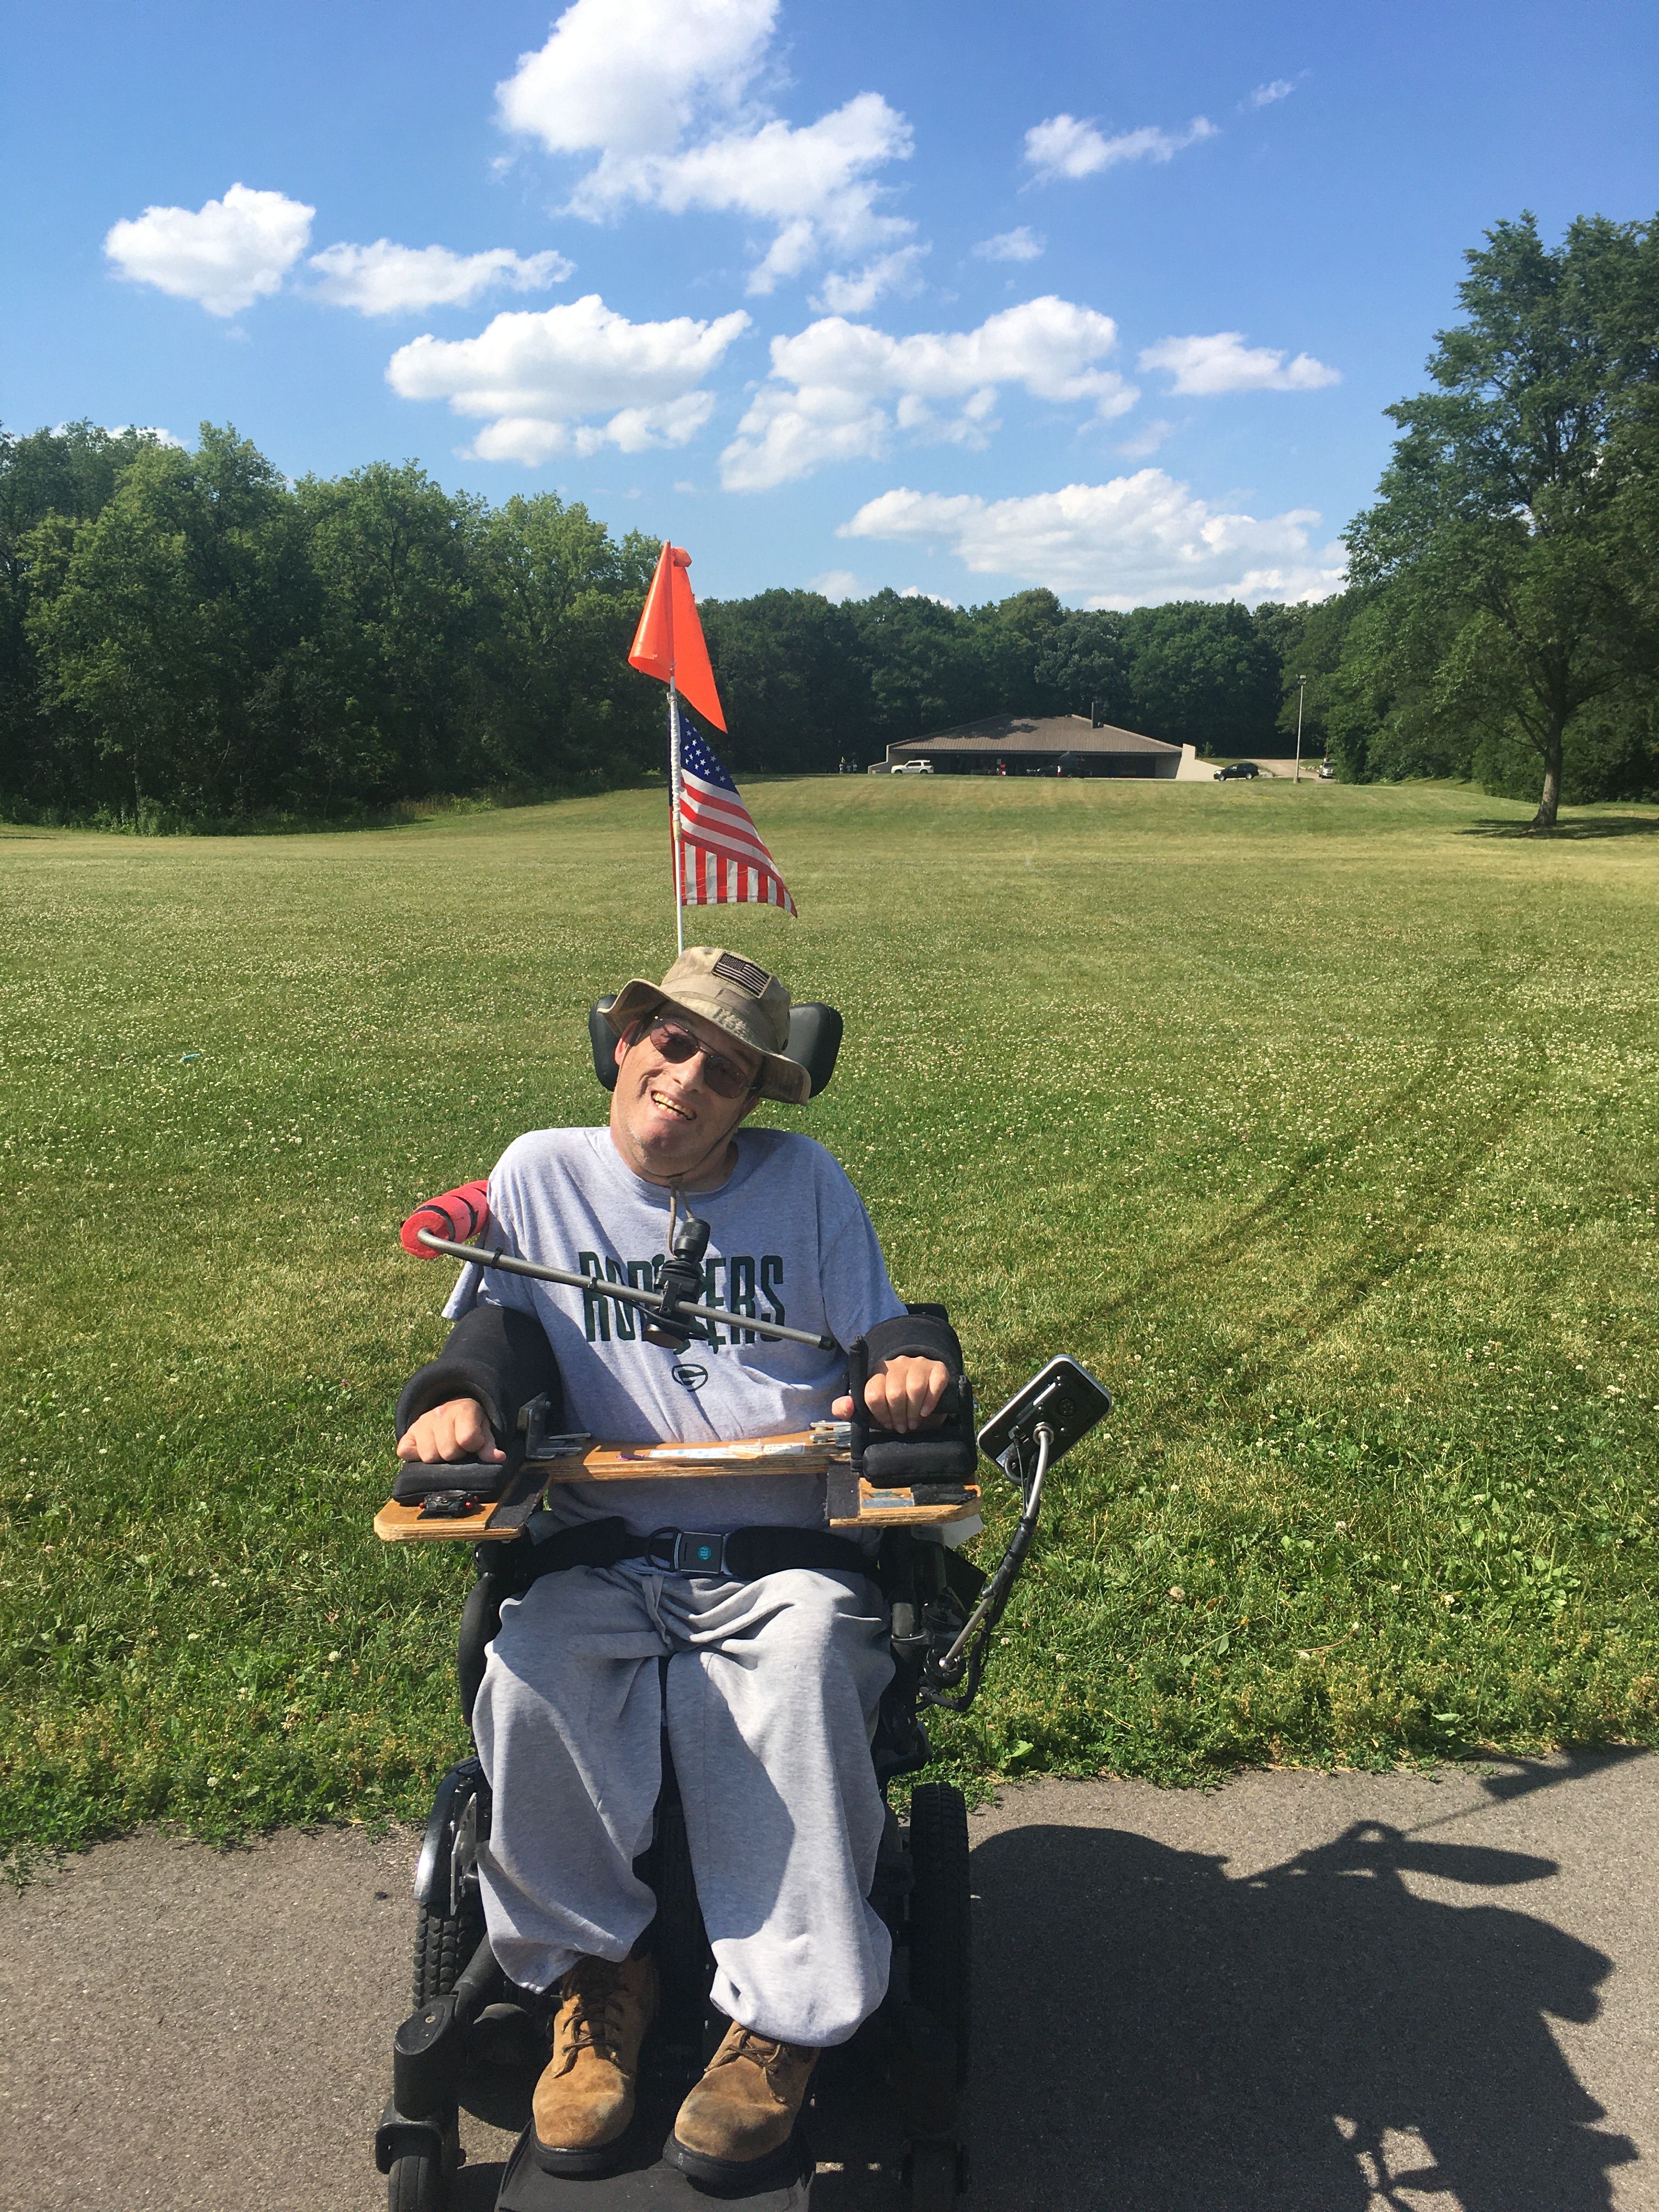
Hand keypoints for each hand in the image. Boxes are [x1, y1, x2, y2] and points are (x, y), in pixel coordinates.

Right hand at [396, 1396, 502, 1463]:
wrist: (450, 1410)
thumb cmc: (470, 1424)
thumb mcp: (484, 1430)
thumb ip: (489, 1446)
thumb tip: (498, 1458)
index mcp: (463, 1409)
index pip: (467, 1439)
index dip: (473, 1446)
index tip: (473, 1443)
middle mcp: (439, 1413)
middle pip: (447, 1452)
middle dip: (456, 1454)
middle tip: (458, 1448)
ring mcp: (421, 1423)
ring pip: (428, 1457)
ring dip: (438, 1457)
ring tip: (444, 1448)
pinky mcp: (407, 1434)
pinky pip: (405, 1452)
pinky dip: (415, 1457)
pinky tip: (427, 1449)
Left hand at [832, 1355, 951, 1433]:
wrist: (923, 1392)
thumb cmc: (892, 1404)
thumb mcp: (869, 1409)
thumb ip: (848, 1409)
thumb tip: (844, 1408)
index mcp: (877, 1372)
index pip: (873, 1393)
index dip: (880, 1414)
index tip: (886, 1424)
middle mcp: (897, 1363)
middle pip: (894, 1393)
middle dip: (898, 1416)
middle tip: (902, 1427)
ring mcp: (918, 1364)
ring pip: (915, 1388)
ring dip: (913, 1412)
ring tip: (913, 1423)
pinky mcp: (937, 1368)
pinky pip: (935, 1383)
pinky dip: (931, 1401)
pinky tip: (926, 1412)